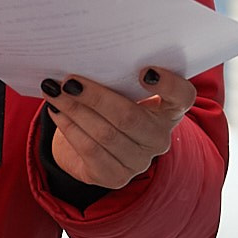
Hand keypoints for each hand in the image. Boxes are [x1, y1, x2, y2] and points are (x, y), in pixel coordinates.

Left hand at [43, 67, 197, 191]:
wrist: (96, 145)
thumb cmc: (112, 106)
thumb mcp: (122, 92)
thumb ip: (117, 78)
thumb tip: (85, 59)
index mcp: (169, 110)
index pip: (183, 96)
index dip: (168, 84)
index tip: (145, 71)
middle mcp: (159, 139)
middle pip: (129, 117)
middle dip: (94, 97)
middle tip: (68, 80)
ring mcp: (139, 162)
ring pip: (104, 134)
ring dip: (74, 111)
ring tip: (54, 92)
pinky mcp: (116, 177)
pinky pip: (90, 151)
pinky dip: (70, 128)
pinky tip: (57, 112)